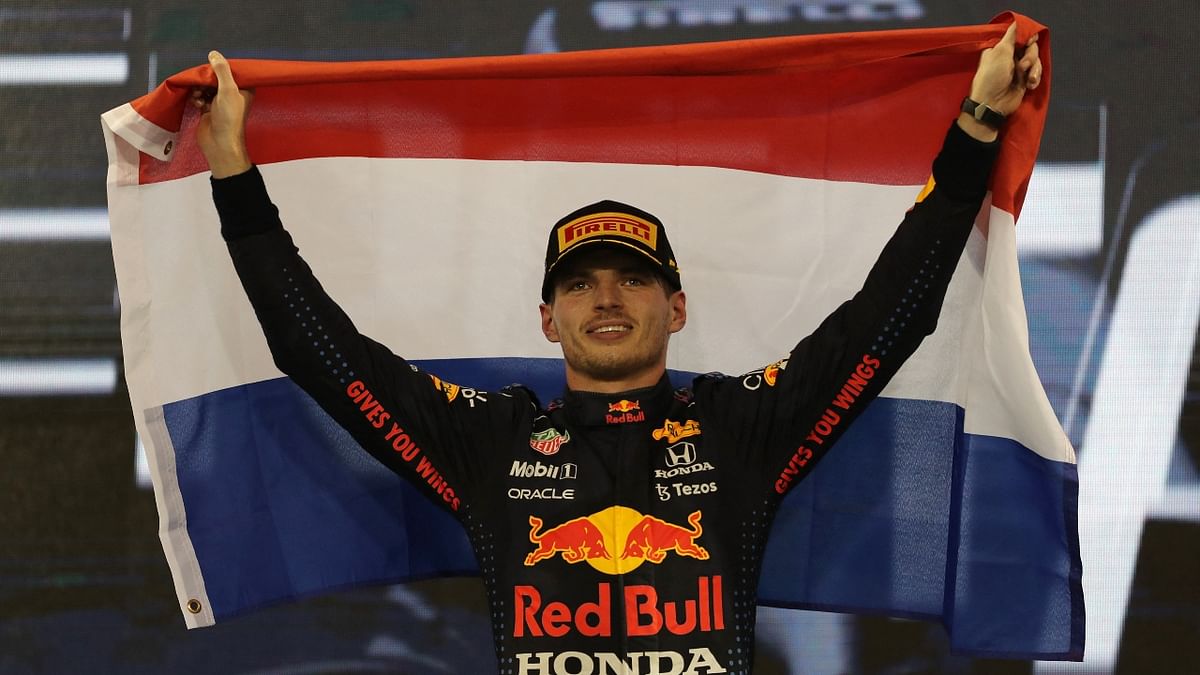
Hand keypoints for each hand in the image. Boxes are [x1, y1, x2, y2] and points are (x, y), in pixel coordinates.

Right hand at [191, 51, 253, 177]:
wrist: (219, 143)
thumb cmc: (228, 117)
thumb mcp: (227, 90)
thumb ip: (221, 70)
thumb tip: (213, 53)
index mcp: (244, 89)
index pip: (231, 71)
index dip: (220, 68)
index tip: (211, 69)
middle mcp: (233, 94)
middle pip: (216, 78)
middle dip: (206, 79)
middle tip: (202, 84)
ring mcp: (220, 102)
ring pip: (206, 87)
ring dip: (199, 89)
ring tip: (199, 96)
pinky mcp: (209, 109)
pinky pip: (200, 97)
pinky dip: (197, 98)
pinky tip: (197, 104)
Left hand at [958, 23, 1042, 141]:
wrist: (992, 104)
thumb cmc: (992, 76)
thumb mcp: (1000, 52)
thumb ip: (1012, 36)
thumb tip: (1018, 22)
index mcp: (1000, 48)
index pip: (1019, 36)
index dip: (1027, 38)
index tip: (1028, 42)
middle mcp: (1009, 56)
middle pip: (1031, 47)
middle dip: (1030, 56)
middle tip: (1022, 66)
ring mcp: (1018, 68)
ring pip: (1036, 60)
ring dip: (1034, 69)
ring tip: (1027, 79)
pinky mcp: (1025, 79)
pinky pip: (1037, 72)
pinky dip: (1035, 78)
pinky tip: (1029, 85)